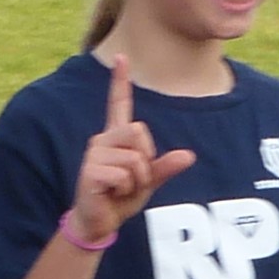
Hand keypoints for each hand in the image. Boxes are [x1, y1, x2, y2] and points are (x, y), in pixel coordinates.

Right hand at [67, 52, 197, 244]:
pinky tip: (111, 193)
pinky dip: (126, 189)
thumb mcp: (148, 182)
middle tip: (133, 179)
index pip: (118, 103)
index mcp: (116, 137)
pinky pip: (124, 175)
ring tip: (121, 188)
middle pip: (139, 132)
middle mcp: (102, 139)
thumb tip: (189, 155)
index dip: (120, 80)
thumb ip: (165, 167)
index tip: (121, 56)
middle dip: (146, 160)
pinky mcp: (90, 171)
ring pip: (135, 157)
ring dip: (137, 179)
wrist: (99, 222)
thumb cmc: (121, 198)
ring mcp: (94, 154)